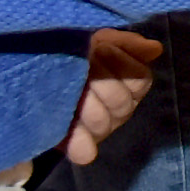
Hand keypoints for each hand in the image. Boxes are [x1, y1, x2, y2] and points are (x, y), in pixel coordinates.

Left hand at [62, 28, 163, 164]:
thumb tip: (155, 49)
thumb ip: (127, 43)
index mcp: (128, 84)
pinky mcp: (76, 145)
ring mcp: (99, 129)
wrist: (34, 70)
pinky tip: (72, 134)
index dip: (120, 63)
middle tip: (83, 68)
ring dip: (87, 106)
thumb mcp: (99, 39)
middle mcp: (118, 109)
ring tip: (69, 92)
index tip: (101, 49)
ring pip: (104, 122)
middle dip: (101, 82)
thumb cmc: (74, 51)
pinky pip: (86, 151)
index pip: (139, 79)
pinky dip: (80, 144)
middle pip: (122, 102)